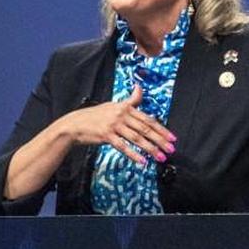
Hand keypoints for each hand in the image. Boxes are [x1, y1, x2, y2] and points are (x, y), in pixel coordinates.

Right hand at [59, 84, 175, 165]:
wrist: (75, 124)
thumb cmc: (97, 115)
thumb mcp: (114, 105)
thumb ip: (130, 100)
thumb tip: (139, 87)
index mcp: (126, 108)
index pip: (148, 120)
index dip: (162, 129)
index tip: (172, 138)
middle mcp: (122, 115)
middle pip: (145, 129)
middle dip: (160, 140)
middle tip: (171, 149)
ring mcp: (114, 125)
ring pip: (137, 138)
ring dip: (150, 149)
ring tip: (160, 157)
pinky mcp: (106, 135)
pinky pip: (122, 146)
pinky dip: (133, 154)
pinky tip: (142, 161)